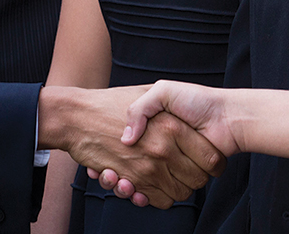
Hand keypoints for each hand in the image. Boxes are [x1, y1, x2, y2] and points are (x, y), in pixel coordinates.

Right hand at [38, 85, 224, 208]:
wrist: (75, 116)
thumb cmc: (112, 100)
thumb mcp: (150, 89)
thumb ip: (170, 105)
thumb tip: (184, 131)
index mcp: (171, 125)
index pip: (210, 160)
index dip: (212, 162)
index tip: (208, 158)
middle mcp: (162, 148)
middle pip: (198, 181)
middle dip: (197, 178)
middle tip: (187, 166)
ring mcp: (147, 166)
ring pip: (179, 194)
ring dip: (175, 189)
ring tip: (164, 173)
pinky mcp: (132, 180)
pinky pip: (156, 200)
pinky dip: (154, 197)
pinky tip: (142, 181)